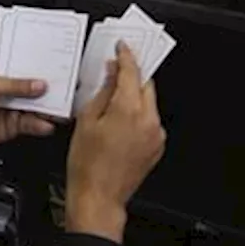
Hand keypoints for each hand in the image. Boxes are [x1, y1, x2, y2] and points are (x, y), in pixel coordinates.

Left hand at [0, 62, 54, 174]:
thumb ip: (12, 84)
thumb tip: (37, 84)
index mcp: (0, 69)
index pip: (23, 61)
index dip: (39, 60)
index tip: (55, 59)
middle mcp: (8, 86)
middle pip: (34, 83)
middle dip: (49, 84)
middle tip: (64, 83)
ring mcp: (12, 105)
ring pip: (37, 104)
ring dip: (49, 106)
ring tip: (60, 106)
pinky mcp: (13, 125)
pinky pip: (32, 123)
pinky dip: (41, 124)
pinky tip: (46, 123)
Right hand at [64, 42, 165, 243]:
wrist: (98, 197)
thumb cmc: (87, 164)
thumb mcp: (87, 120)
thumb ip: (103, 91)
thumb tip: (112, 72)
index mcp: (129, 110)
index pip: (132, 72)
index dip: (127, 56)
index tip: (123, 48)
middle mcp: (148, 120)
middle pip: (145, 85)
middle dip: (132, 77)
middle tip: (118, 72)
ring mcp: (156, 134)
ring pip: (149, 103)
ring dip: (135, 98)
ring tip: (113, 106)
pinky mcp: (157, 146)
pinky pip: (150, 121)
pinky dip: (139, 116)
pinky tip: (120, 124)